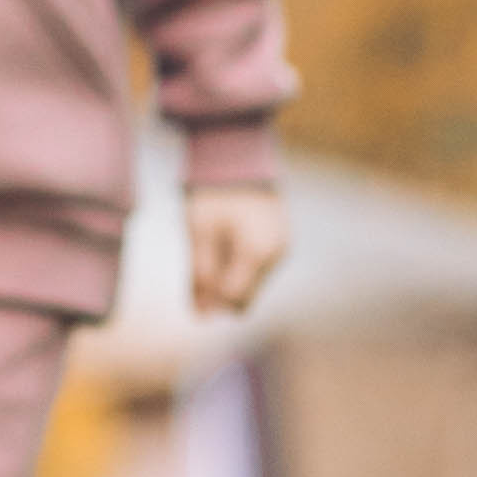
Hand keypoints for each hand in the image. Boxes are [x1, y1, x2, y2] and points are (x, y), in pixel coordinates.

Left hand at [185, 183, 287, 315]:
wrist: (240, 158)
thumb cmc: (215, 195)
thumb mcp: (199, 234)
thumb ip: (199, 276)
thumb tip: (200, 318)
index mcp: (255, 254)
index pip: (233, 301)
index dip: (210, 300)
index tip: (195, 283)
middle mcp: (275, 256)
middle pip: (245, 298)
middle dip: (220, 292)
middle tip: (200, 266)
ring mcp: (281, 250)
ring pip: (252, 285)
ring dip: (230, 277)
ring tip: (214, 246)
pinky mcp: (281, 244)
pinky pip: (259, 269)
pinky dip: (241, 265)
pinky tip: (228, 240)